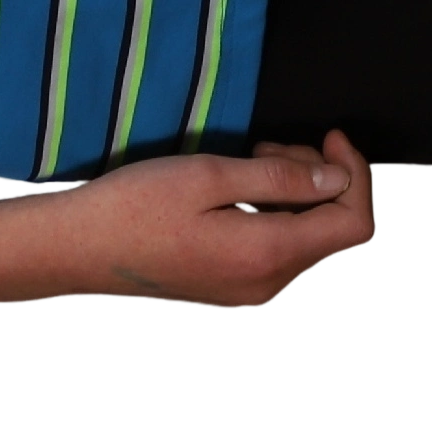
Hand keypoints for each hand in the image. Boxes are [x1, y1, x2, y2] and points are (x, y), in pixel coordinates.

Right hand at [47, 128, 375, 309]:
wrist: (76, 249)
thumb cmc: (133, 206)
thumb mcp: (208, 175)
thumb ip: (280, 177)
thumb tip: (335, 178)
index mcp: (268, 254)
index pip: (353, 221)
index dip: (355, 174)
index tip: (330, 138)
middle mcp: (267, 283)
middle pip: (331, 232)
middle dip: (319, 180)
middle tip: (270, 146)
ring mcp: (248, 292)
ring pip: (304, 241)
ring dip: (294, 197)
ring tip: (249, 164)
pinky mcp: (229, 291)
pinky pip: (275, 253)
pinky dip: (273, 217)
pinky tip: (236, 195)